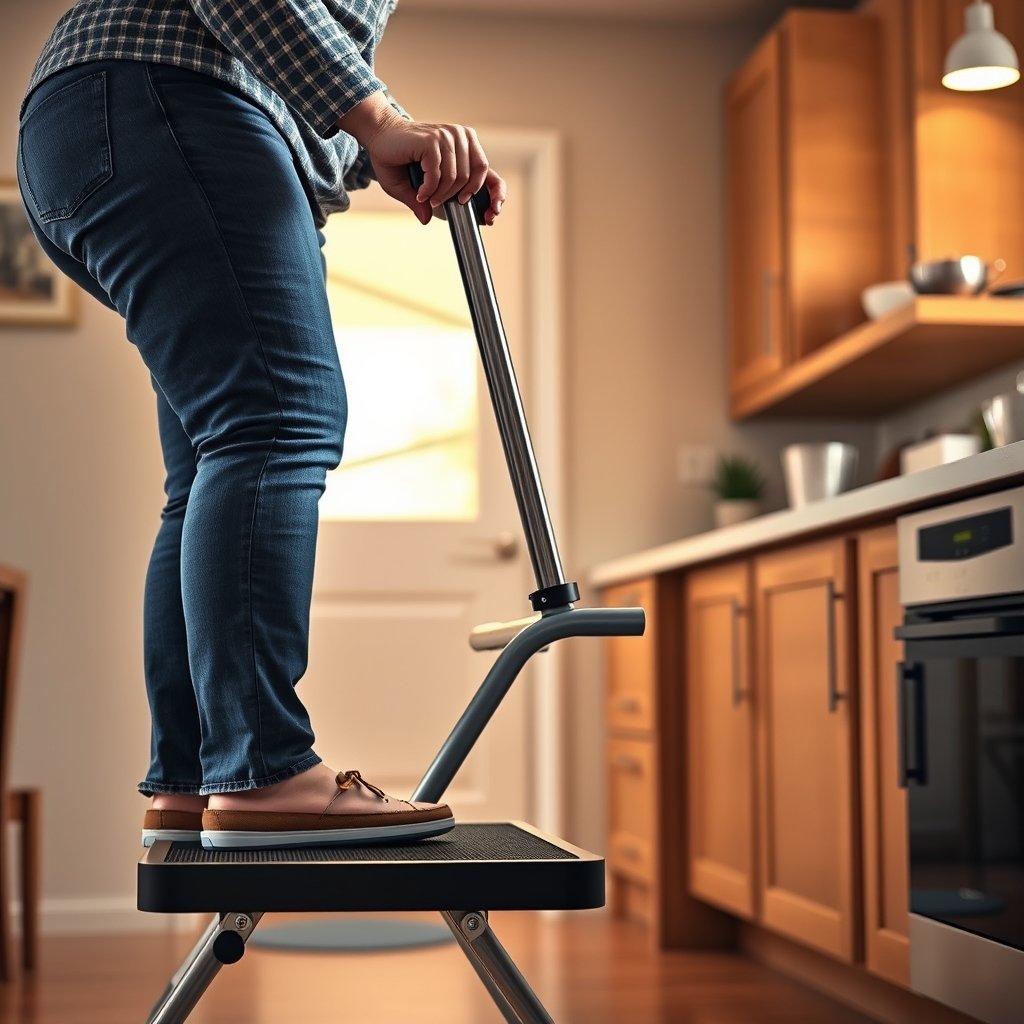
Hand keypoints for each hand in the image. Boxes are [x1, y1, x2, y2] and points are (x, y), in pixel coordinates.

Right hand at [337, 93, 505, 225]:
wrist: (377, 135)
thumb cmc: (396, 159)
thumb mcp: (413, 186)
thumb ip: (425, 202)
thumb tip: (428, 220)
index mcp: (464, 144)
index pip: (486, 170)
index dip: (496, 194)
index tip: (492, 215)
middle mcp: (459, 137)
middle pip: (472, 178)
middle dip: (456, 198)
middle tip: (436, 203)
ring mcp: (446, 136)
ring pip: (456, 178)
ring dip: (440, 195)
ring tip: (425, 198)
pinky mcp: (432, 141)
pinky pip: (439, 175)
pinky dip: (429, 190)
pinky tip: (420, 193)